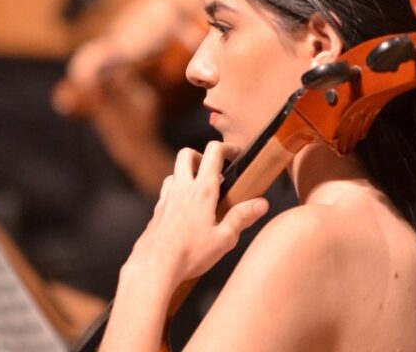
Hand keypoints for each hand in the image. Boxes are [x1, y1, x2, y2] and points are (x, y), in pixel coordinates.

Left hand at [125, 142, 268, 283]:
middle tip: (215, 172)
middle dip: (202, 156)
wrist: (154, 267)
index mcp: (202, 191)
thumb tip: (261, 203)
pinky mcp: (157, 212)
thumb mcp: (224, 239)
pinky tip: (185, 212)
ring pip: (174, 173)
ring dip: (187, 175)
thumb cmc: (190, 254)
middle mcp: (182, 189)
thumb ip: (242, 217)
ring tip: (201, 193)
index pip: (213, 153)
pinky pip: (166, 192)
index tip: (236, 154)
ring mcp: (166, 199)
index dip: (227, 147)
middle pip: (186, 154)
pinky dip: (177, 193)